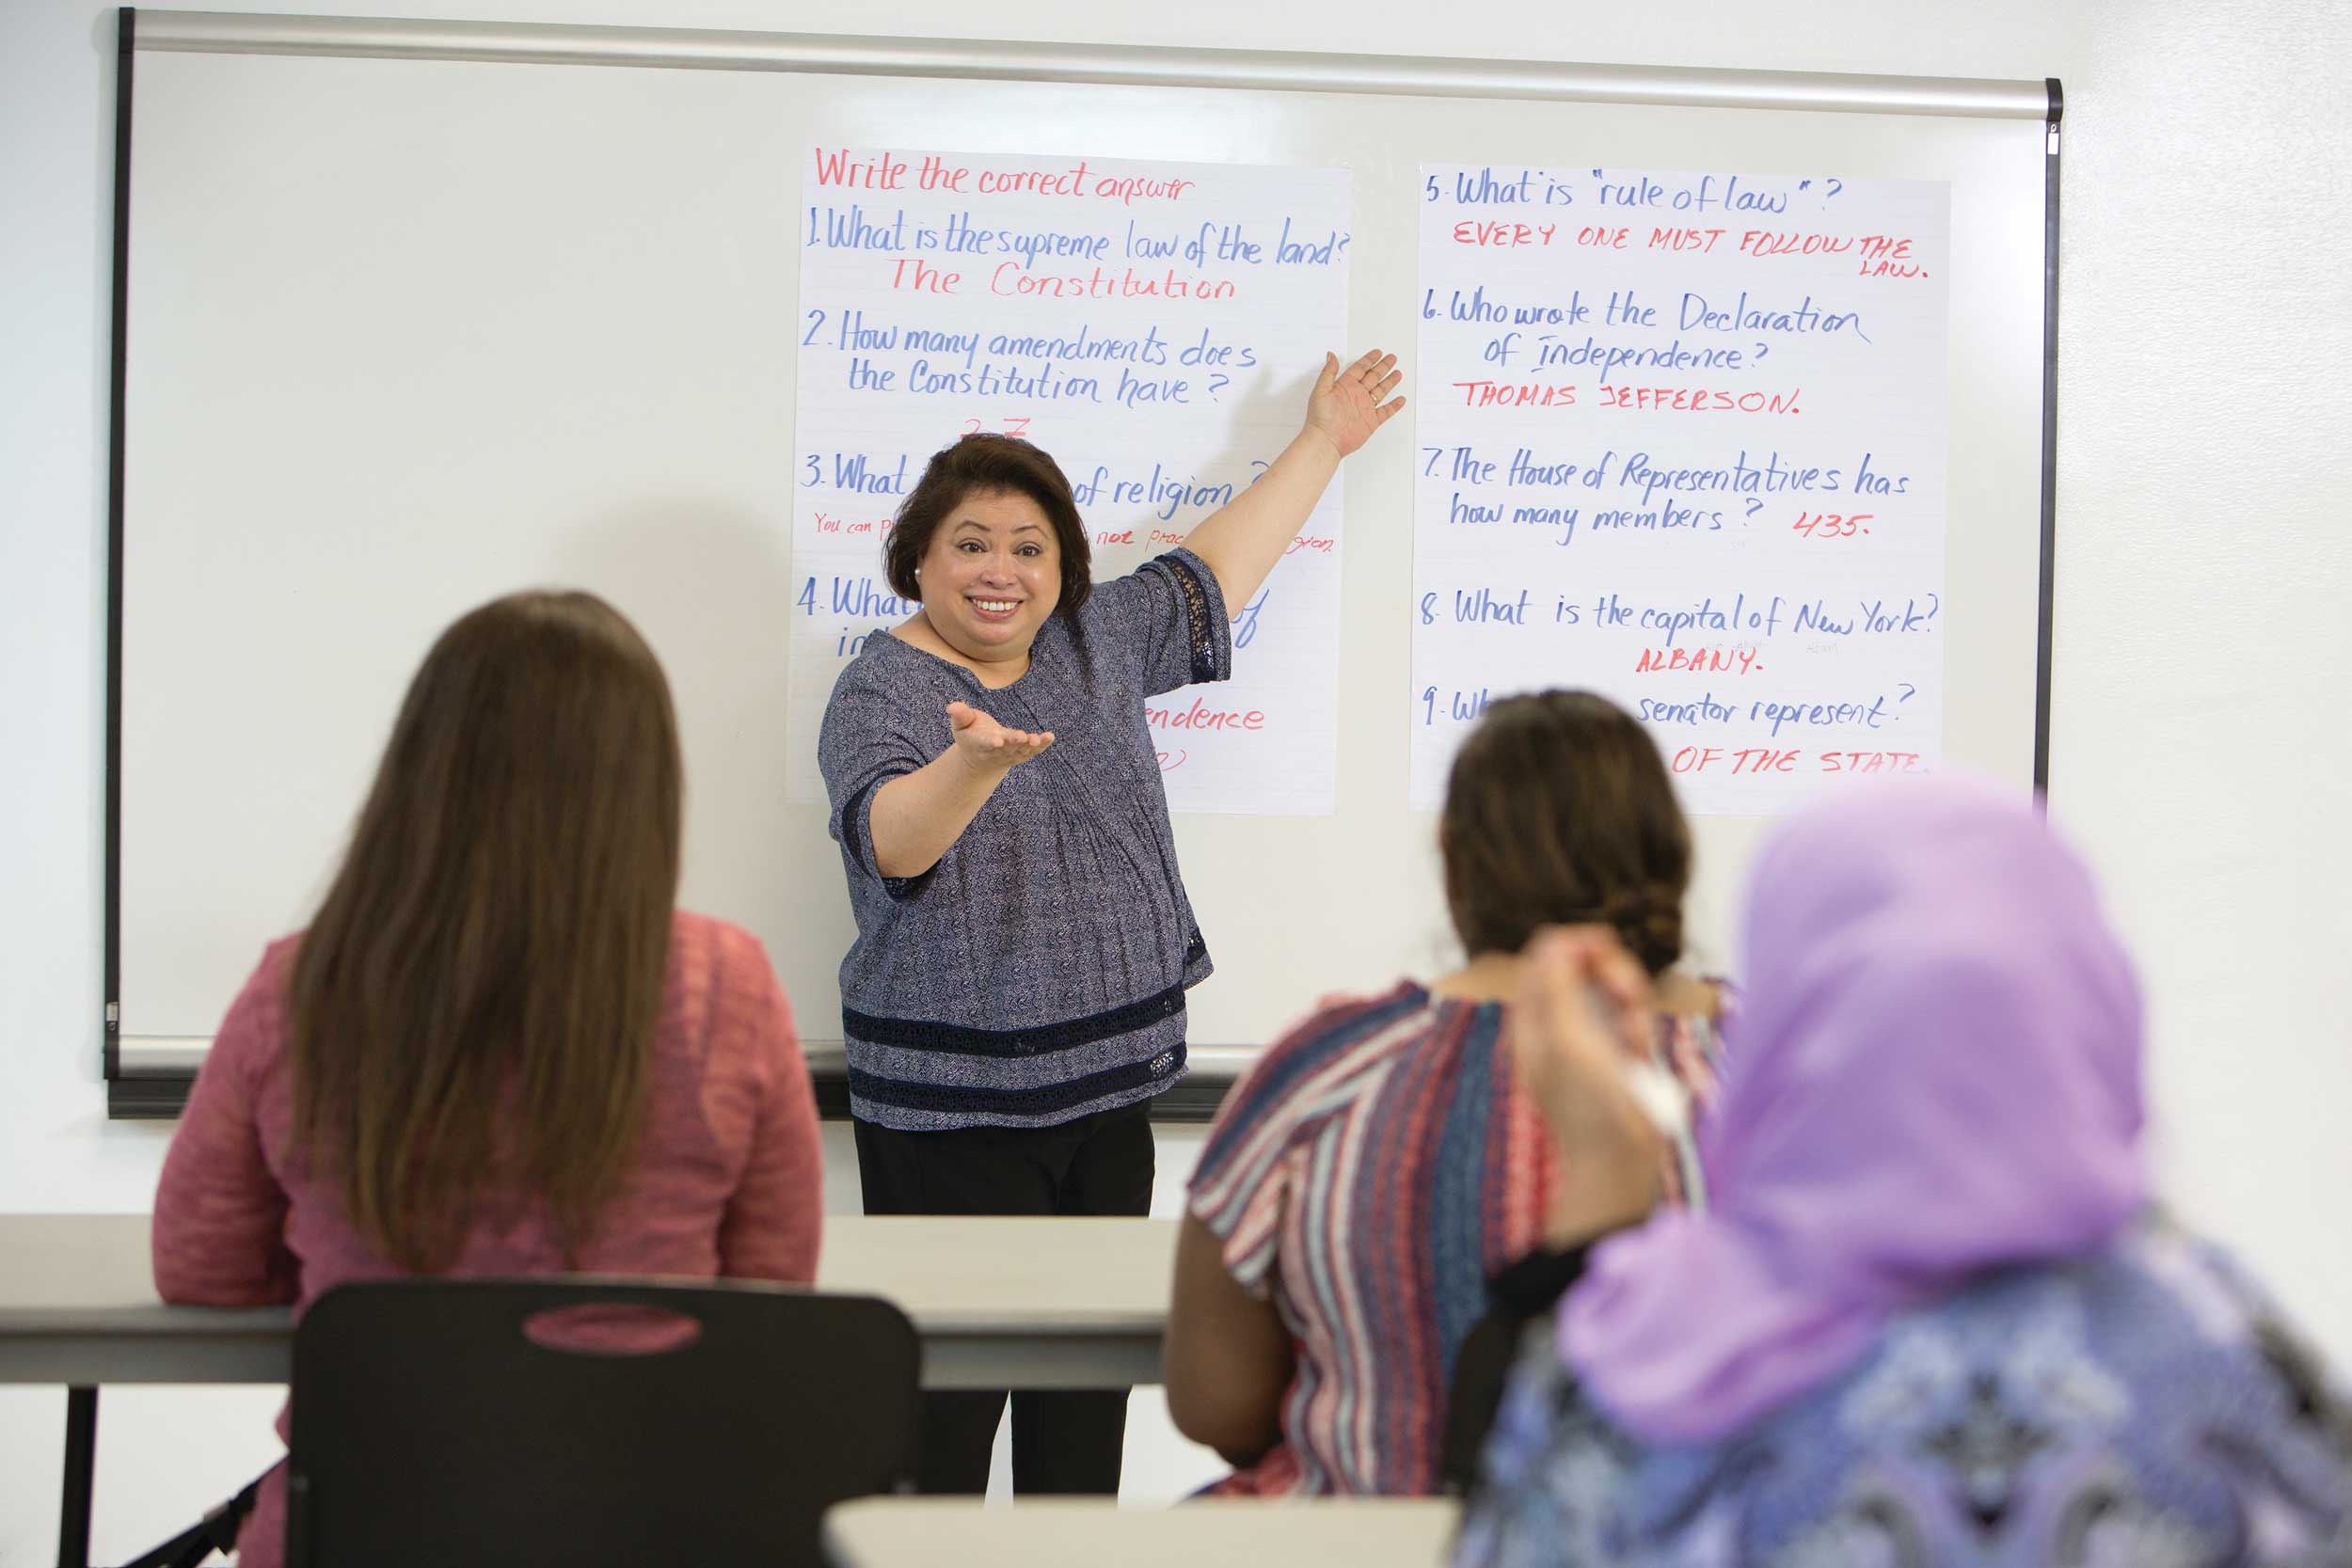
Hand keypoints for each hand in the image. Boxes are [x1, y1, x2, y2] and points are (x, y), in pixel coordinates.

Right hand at [945, 700, 1053, 774]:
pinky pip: (1033, 751)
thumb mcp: (960, 726)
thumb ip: (960, 715)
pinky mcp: (1022, 753)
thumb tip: (952, 706)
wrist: (980, 759)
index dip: (990, 742)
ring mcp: (1011, 754)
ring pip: (1021, 751)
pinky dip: (1042, 745)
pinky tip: (1050, 737)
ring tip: (1038, 739)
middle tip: (1022, 737)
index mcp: (979, 744)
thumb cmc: (970, 736)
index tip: (997, 740)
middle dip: (1014, 742)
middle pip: (1006, 747)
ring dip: (1030, 745)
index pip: (985, 743)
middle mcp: (996, 751)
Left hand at [1303, 349, 1404, 458]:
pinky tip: (1400, 400)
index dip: (1369, 360)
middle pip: (1373, 377)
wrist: (1326, 440)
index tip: (1377, 353)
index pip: (1359, 369)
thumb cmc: (1320, 418)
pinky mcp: (1370, 421)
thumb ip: (1328, 372)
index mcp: (1345, 386)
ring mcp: (1364, 408)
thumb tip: (1331, 355)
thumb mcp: (1321, 390)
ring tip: (1397, 373)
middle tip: (1392, 358)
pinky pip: (1385, 411)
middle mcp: (1356, 395)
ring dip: (1389, 382)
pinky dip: (1394, 406)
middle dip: (1383, 367)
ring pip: (1380, 391)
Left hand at [1510, 926, 1669, 1240]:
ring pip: (1616, 991)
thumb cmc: (1587, 1102)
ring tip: (1635, 1038)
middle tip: (1628, 995)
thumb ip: (1558, 984)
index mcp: (1532, 1018)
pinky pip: (1635, 1022)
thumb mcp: (1566, 1037)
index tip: (1604, 944)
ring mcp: (1592, 1038)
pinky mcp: (1621, 1054)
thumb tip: (1558, 940)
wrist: (1618, 1161)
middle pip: (1586, 966)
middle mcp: (1559, 1023)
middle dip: (1613, 973)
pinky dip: (1641, 1033)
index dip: (1575, 943)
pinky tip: (1642, 1057)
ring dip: (1632, 1006)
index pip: (1545, 957)